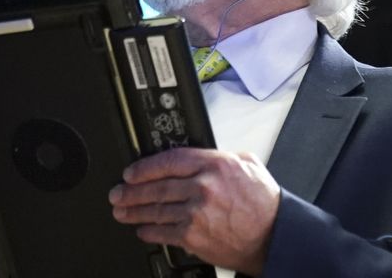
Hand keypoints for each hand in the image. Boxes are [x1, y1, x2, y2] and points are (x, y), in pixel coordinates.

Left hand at [109, 148, 279, 273]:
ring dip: (135, 211)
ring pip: (157, 209)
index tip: (132, 172)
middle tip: (118, 193)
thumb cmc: (263, 203)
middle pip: (157, 186)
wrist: (273, 235)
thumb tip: (203, 154)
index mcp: (214, 165)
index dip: (145, 167)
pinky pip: (165, 232)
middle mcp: (203, 187)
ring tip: (122, 211)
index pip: (170, 160)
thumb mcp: (248, 164)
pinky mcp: (194, 237)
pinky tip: (143, 230)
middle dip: (132, 191)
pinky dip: (150, 232)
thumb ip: (222, 156)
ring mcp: (196, 213)